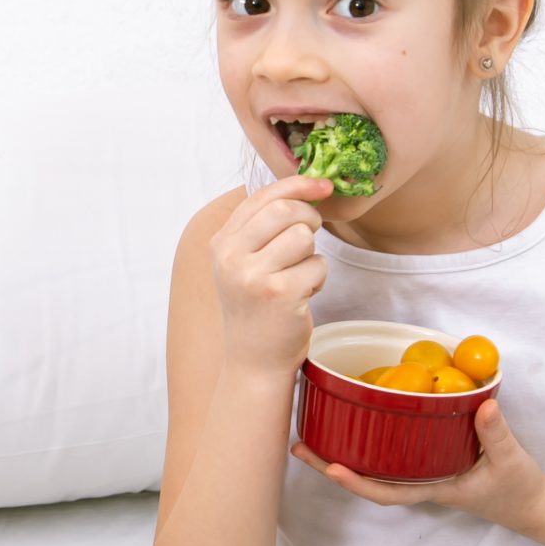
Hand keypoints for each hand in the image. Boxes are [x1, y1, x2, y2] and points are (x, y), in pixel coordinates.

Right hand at [210, 173, 336, 377]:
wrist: (254, 360)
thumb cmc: (257, 307)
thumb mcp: (245, 263)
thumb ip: (265, 227)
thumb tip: (311, 186)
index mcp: (221, 243)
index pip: (262, 196)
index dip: (297, 185)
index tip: (323, 186)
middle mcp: (231, 257)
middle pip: (285, 209)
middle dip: (308, 219)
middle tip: (308, 242)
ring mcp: (253, 276)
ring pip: (303, 236)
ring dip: (312, 255)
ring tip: (299, 276)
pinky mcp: (280, 294)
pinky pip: (317, 265)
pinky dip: (318, 279)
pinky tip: (302, 295)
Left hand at [292, 398, 544, 527]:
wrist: (529, 504)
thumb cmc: (517, 488)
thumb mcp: (511, 460)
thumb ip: (496, 433)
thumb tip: (483, 404)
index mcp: (433, 488)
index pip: (388, 493)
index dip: (357, 483)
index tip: (332, 468)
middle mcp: (419, 483)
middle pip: (368, 479)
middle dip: (332, 466)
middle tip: (299, 447)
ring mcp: (421, 474)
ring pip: (374, 468)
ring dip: (343, 454)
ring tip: (310, 435)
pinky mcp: (428, 463)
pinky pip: (391, 456)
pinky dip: (369, 443)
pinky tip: (353, 426)